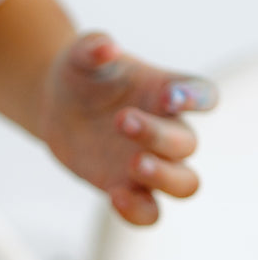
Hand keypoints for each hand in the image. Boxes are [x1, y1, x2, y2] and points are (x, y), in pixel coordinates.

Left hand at [39, 32, 217, 224]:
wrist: (57, 104)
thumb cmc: (80, 74)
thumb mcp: (81, 55)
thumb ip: (93, 47)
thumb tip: (105, 48)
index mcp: (166, 92)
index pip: (202, 95)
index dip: (195, 97)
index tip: (171, 96)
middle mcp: (168, 129)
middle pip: (187, 143)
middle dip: (159, 136)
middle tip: (121, 121)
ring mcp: (151, 162)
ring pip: (185, 184)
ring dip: (165, 178)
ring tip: (134, 165)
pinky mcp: (127, 187)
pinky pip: (149, 212)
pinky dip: (139, 211)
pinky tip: (115, 196)